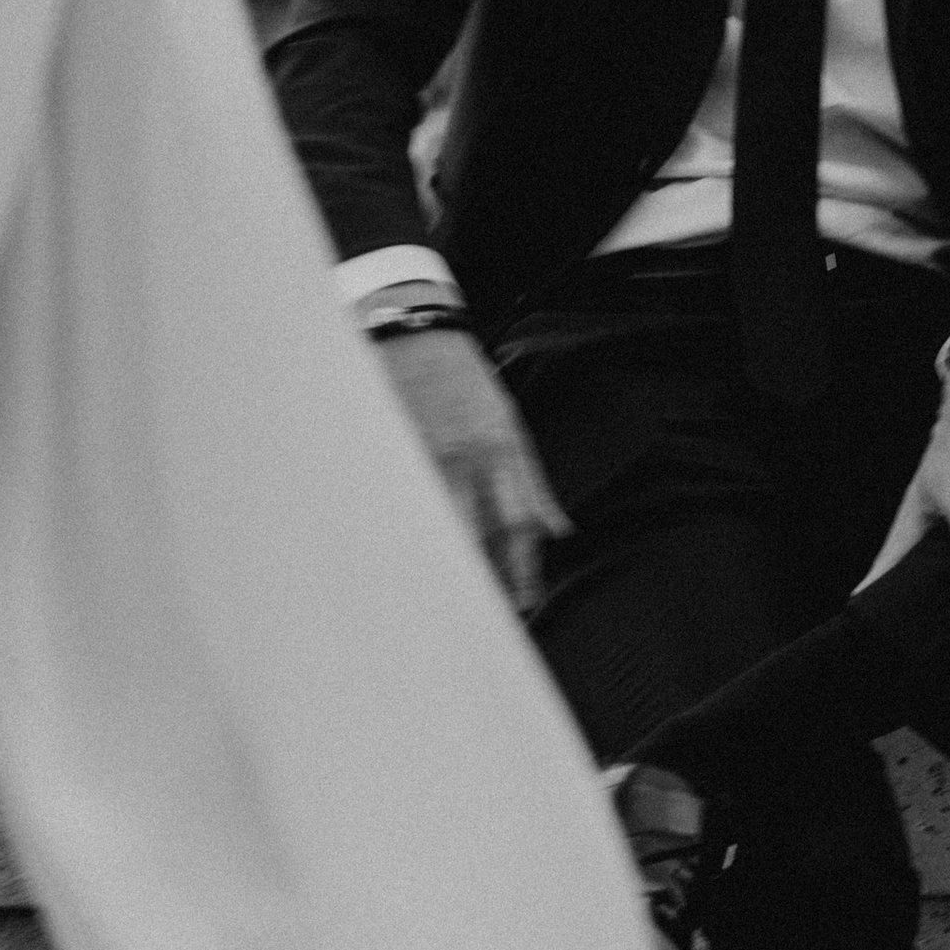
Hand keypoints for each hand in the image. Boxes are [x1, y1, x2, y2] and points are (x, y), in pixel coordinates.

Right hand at [375, 330, 567, 614]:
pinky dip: (406, 534)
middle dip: (486, 578)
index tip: (526, 603)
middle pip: (478, 532)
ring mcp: (424, 456)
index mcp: (501, 449)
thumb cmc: (466, 382)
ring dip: (446, 563)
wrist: (414, 332)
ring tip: (445, 601)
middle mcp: (465, 457)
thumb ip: (532, 483)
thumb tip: (559, 532)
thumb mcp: (510, 426)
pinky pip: (401, 505)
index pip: (518, 522)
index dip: (523, 568)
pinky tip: (404, 560)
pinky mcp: (391, 455)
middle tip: (488, 618)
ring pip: (437, 523)